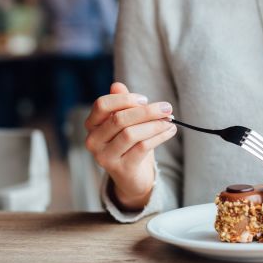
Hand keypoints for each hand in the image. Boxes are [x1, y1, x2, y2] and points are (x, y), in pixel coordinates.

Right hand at [84, 82, 176, 210]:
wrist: (132, 176)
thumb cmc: (129, 143)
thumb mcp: (126, 122)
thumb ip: (122, 104)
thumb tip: (117, 85)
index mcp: (92, 124)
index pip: (102, 105)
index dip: (125, 100)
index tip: (145, 99)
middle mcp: (93, 141)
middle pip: (119, 119)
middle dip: (147, 111)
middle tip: (167, 108)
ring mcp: (105, 157)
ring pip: (131, 134)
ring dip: (155, 125)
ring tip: (170, 121)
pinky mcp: (121, 169)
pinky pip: (142, 148)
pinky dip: (159, 137)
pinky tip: (170, 131)